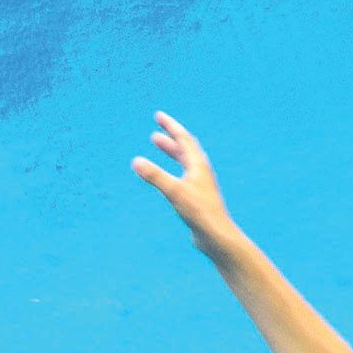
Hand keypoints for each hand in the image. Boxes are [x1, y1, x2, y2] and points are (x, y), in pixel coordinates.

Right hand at [129, 111, 236, 247]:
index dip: (170, 126)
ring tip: (157, 144)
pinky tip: (167, 174)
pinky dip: (173, 167)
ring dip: (171, 151)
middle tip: (155, 131)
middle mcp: (201, 171)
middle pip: (184, 148)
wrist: (216, 236)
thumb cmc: (199, 212)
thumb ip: (155, 176)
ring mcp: (200, 184)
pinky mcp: (198, 197)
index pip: (183, 138)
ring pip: (184, 161)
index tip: (158, 116)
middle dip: (169, 137)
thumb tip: (136, 161)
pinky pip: (183, 175)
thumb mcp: (174, 192)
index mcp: (198, 165)